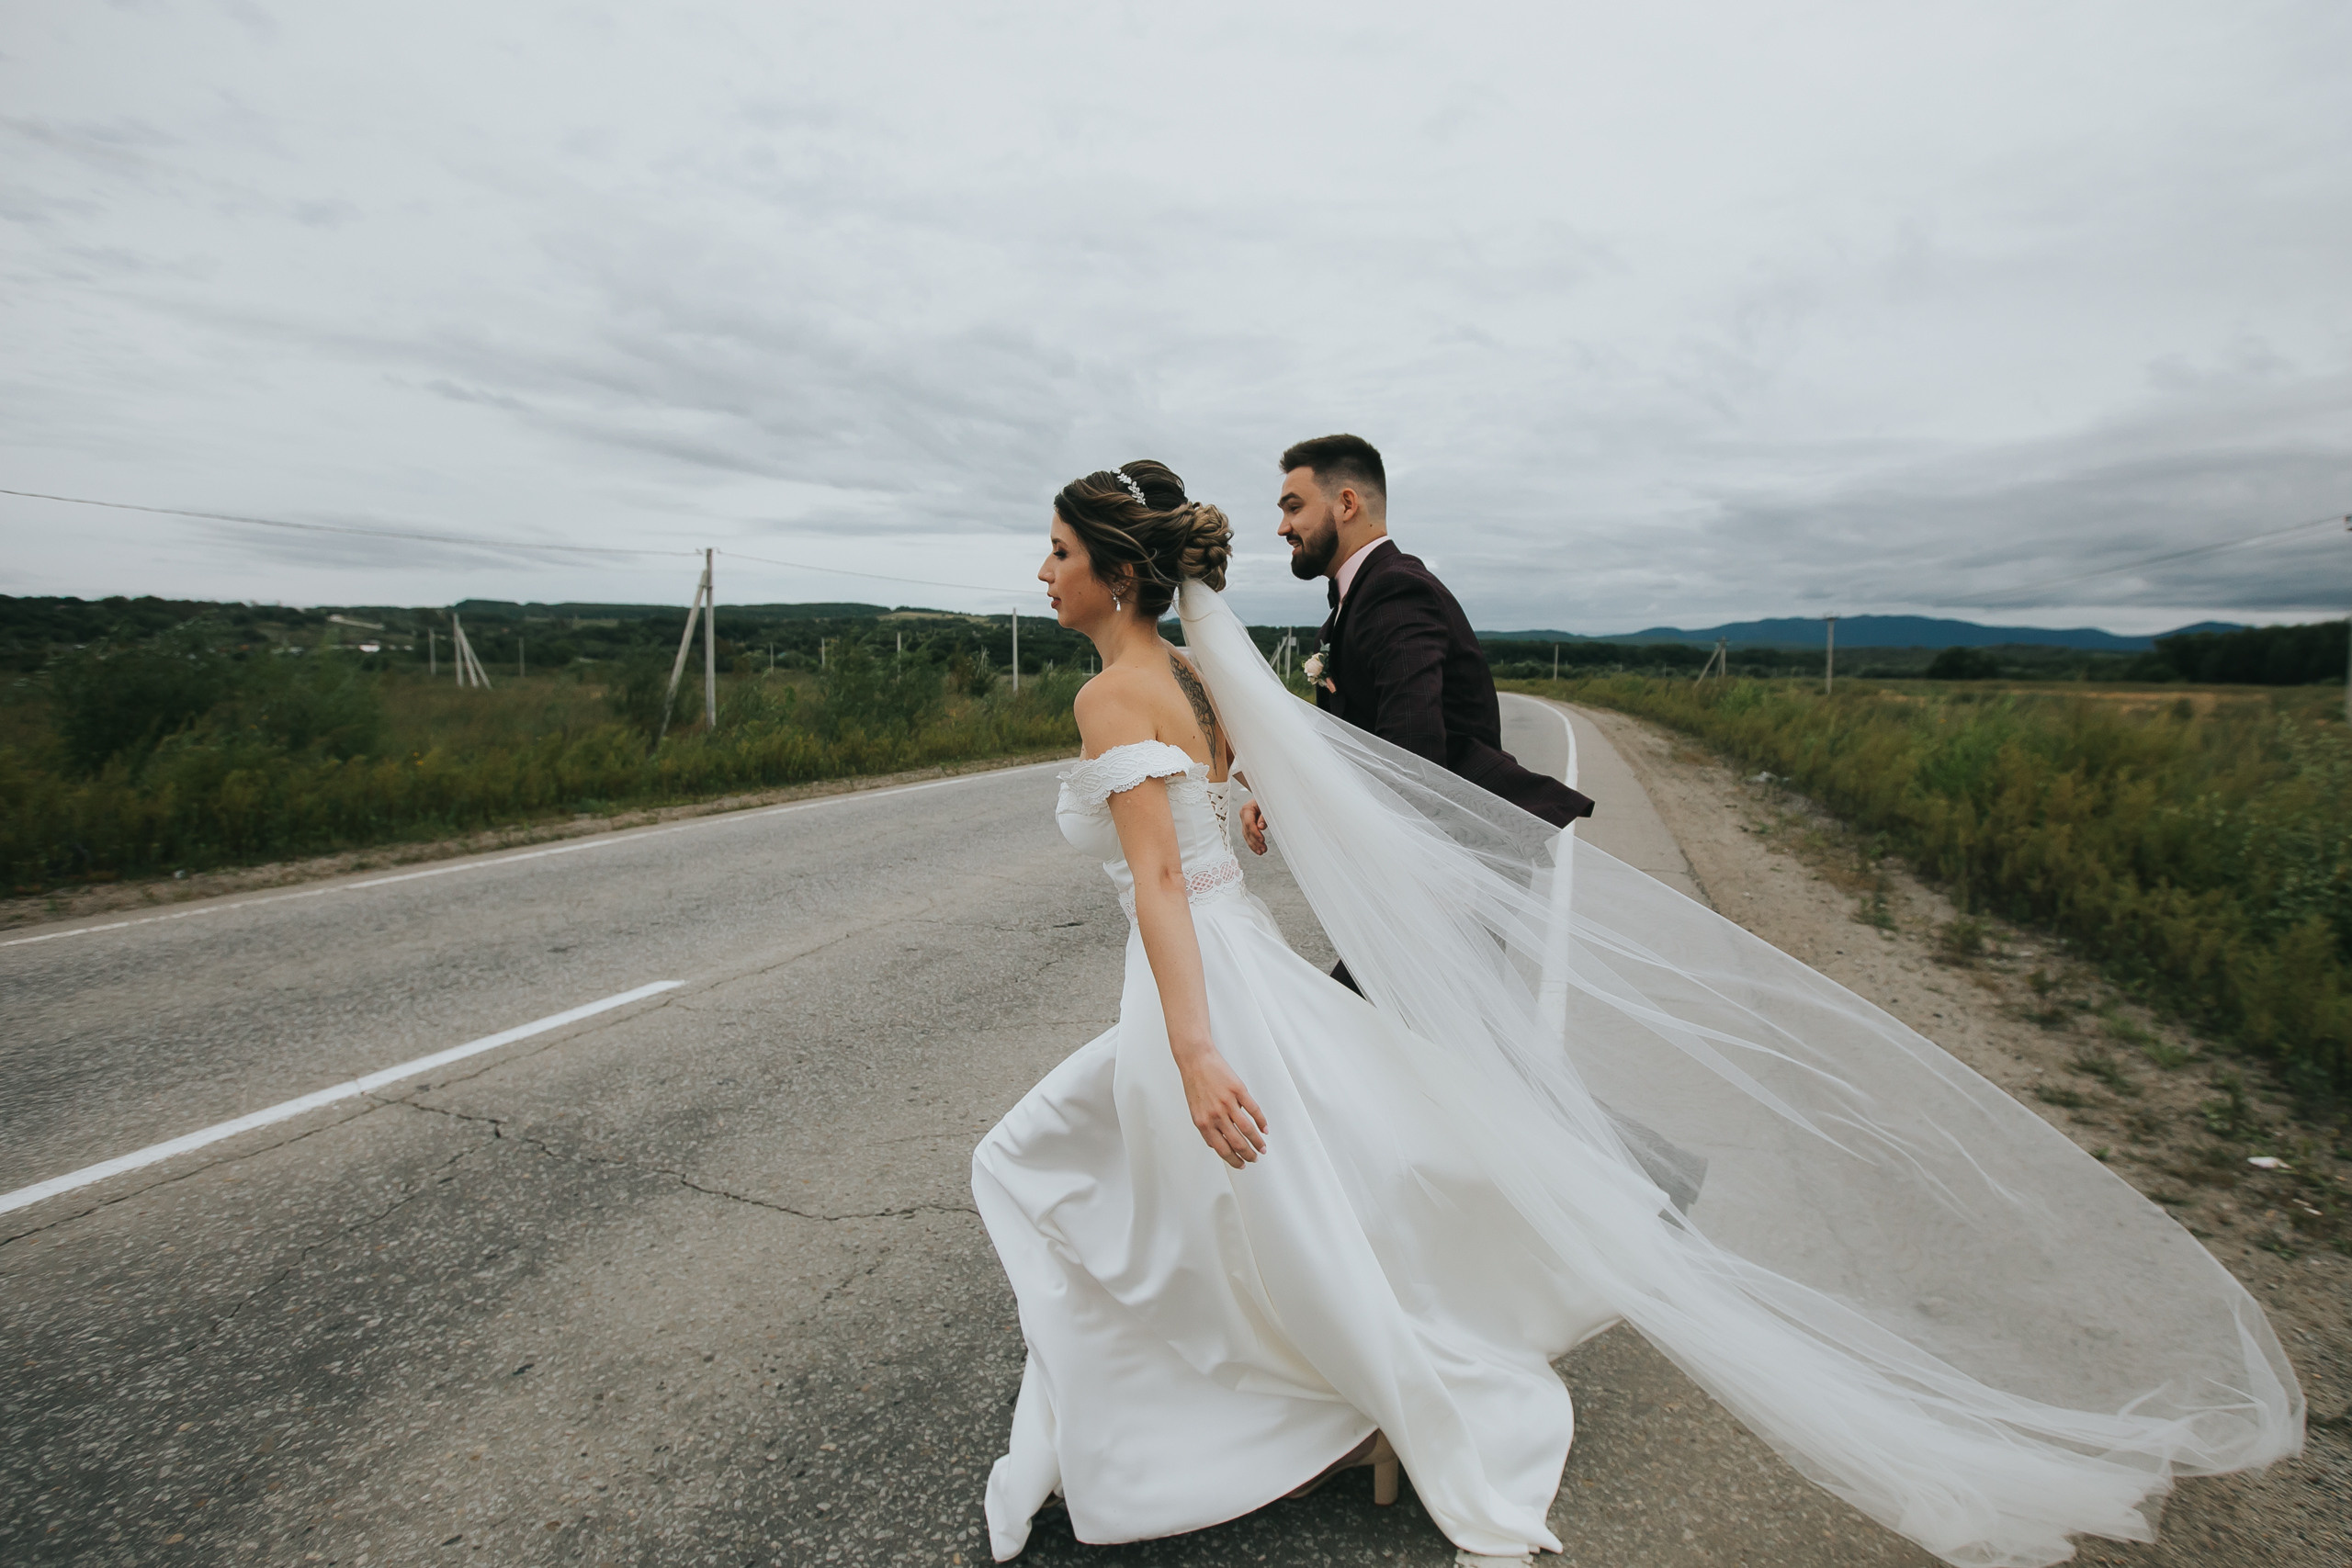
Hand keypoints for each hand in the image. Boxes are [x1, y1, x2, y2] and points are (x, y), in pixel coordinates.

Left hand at [1176, 1046, 1267, 1167]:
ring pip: (1247, 1129)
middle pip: (1237, 1142)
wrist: (1196, 1060)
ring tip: (1263, 1148)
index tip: (1241, 1165)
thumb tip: (1215, 1145)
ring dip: (1257, 1142)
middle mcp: (1216, 1115)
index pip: (1222, 1149)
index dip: (1233, 1160)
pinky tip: (1265, 1129)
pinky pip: (1253, 1110)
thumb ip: (1206, 1128)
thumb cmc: (1195, 1084)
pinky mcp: (1238, 1090)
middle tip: (1255, 1158)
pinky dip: (1261, 1122)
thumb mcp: (1195, 1111)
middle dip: (1248, 1154)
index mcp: (1204, 1123)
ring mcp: (1228, 1103)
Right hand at [1239, 799, 1267, 855]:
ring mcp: (1244, 820)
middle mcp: (1243, 815)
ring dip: (1254, 845)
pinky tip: (1258, 849)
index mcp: (1246, 808)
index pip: (1249, 823)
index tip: (1262, 840)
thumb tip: (1261, 827)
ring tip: (1262, 852)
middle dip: (1255, 842)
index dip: (1255, 833)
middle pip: (1247, 831)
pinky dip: (1253, 843)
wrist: (1265, 796)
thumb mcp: (1267, 805)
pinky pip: (1248, 836)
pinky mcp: (1247, 825)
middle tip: (1263, 850)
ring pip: (1246, 835)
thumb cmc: (1267, 799)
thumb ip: (1264, 816)